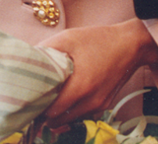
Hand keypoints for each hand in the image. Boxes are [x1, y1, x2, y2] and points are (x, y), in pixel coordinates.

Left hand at [38, 19, 157, 126]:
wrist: (131, 45)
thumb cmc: (98, 39)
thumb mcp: (68, 38)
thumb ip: (46, 50)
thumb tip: (26, 60)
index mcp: (80, 86)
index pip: (52, 111)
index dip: (38, 108)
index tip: (27, 101)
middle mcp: (90, 101)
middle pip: (59, 120)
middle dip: (45, 114)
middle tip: (33, 103)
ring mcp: (99, 105)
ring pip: (71, 119)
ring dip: (58, 115)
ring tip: (45, 102)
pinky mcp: (104, 105)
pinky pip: (82, 114)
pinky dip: (71, 112)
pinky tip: (63, 100)